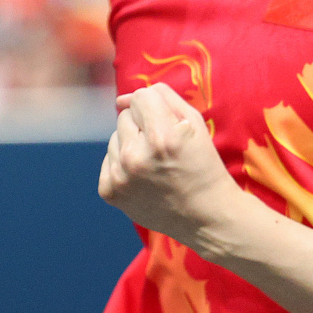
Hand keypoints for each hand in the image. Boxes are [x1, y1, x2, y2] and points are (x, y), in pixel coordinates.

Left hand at [98, 83, 242, 249]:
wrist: (205, 216)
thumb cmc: (203, 165)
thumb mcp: (195, 123)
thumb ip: (162, 97)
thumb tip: (123, 98)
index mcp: (162, 138)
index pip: (140, 96)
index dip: (156, 108)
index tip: (168, 125)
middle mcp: (136, 157)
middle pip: (125, 116)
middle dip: (143, 126)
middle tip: (164, 149)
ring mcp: (120, 177)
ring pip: (114, 137)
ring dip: (131, 145)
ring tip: (154, 164)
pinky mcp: (109, 192)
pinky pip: (108, 160)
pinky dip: (122, 164)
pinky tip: (142, 177)